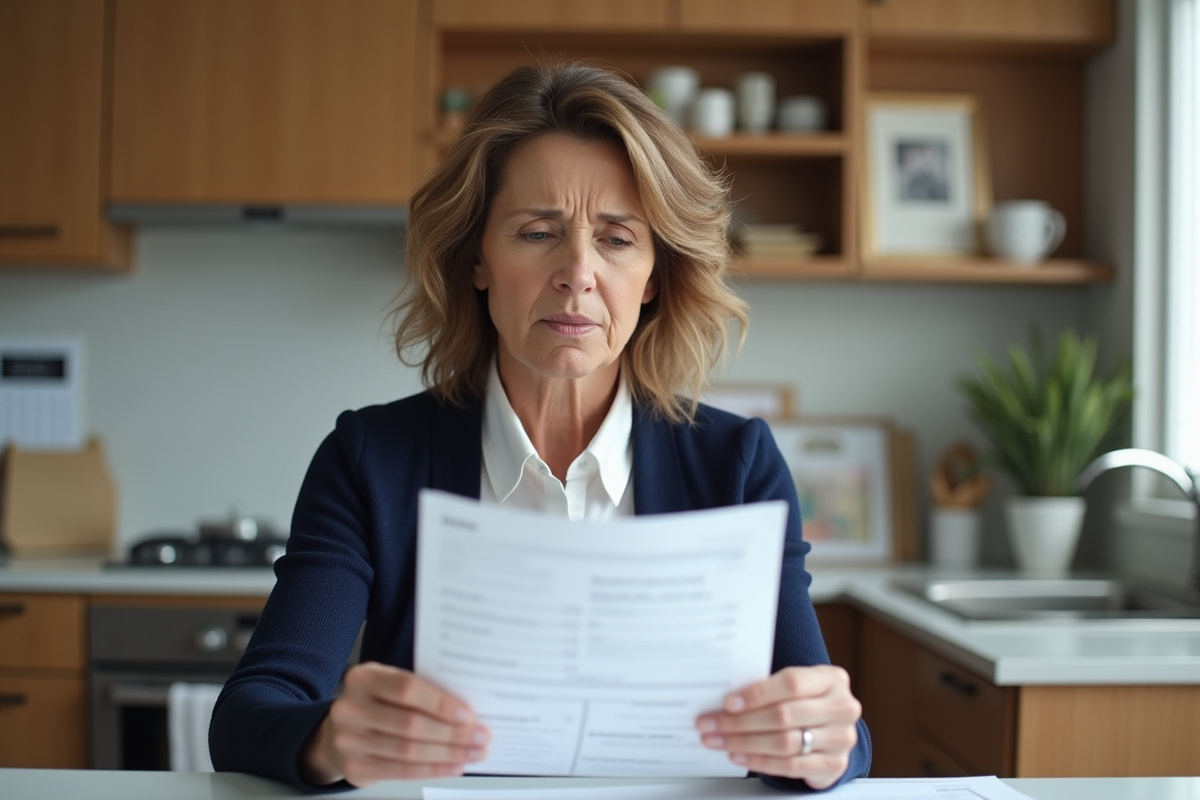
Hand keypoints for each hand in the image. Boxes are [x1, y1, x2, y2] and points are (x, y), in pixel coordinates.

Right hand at [301, 661, 490, 786]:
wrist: (335, 733)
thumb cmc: (375, 704)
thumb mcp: (388, 685)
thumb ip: (419, 691)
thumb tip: (467, 710)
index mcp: (363, 678)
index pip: (407, 689)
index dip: (441, 703)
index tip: (469, 714)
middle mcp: (351, 708)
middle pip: (411, 724)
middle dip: (453, 733)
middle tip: (481, 737)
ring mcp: (349, 740)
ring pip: (409, 751)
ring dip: (448, 754)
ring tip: (474, 753)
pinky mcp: (355, 767)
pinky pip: (402, 771)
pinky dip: (433, 769)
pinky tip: (454, 766)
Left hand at [695, 665, 860, 789]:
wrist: (835, 731)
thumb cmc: (808, 702)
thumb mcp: (800, 686)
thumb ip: (771, 688)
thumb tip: (726, 699)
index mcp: (831, 679)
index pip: (791, 683)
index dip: (757, 693)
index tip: (728, 702)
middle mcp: (842, 707)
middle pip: (783, 715)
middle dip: (740, 721)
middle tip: (711, 724)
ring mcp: (840, 738)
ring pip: (784, 742)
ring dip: (744, 742)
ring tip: (719, 740)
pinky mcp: (833, 765)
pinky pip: (789, 765)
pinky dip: (759, 761)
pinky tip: (739, 756)